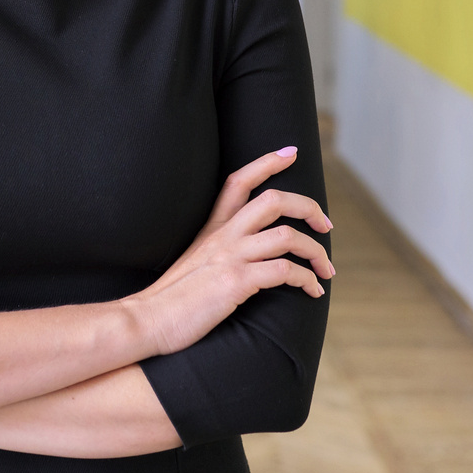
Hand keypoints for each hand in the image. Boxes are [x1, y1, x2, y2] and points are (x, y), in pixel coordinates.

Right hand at [122, 147, 333, 356]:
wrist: (146, 320)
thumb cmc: (171, 299)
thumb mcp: (194, 263)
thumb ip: (217, 252)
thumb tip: (244, 257)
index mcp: (212, 229)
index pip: (239, 181)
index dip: (268, 162)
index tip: (291, 152)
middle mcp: (222, 236)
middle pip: (274, 200)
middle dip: (308, 208)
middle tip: (326, 224)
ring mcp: (230, 257)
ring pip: (287, 236)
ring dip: (315, 251)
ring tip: (327, 269)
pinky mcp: (235, 282)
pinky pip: (284, 271)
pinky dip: (306, 279)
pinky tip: (312, 291)